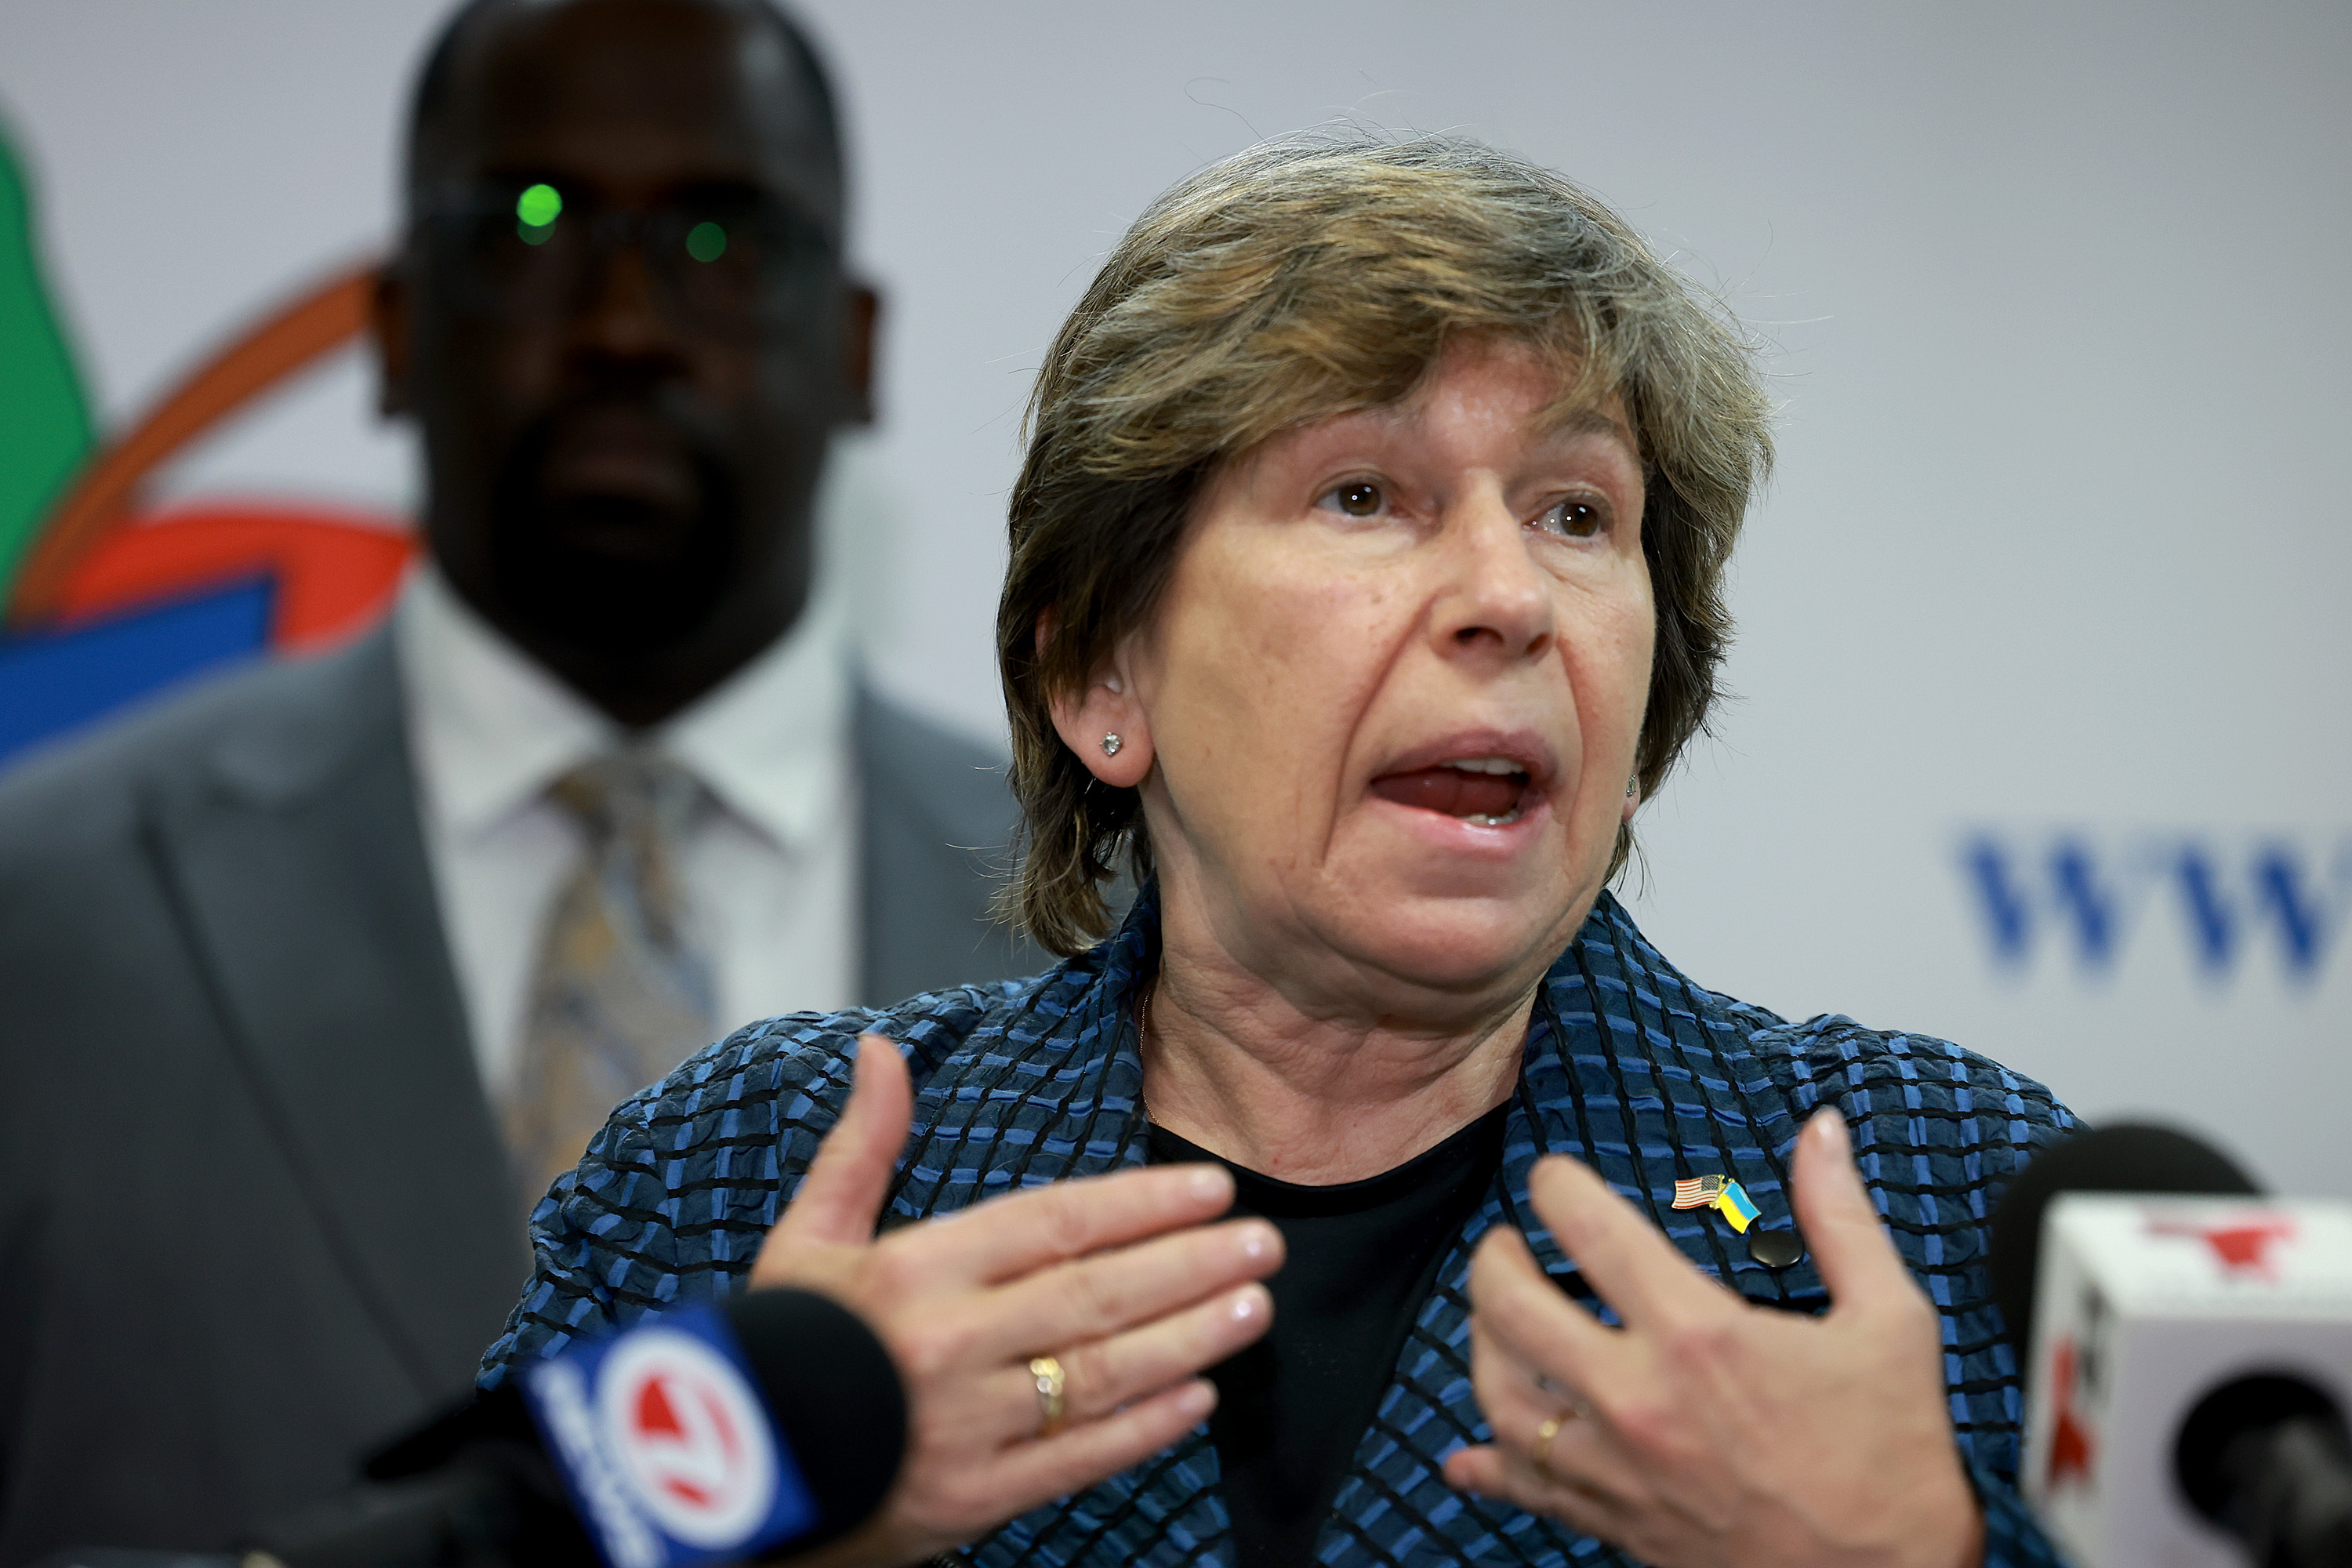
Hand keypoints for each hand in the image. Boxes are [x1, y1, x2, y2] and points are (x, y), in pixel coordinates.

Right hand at [753, 1036, 1280, 1566]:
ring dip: (1188, 1339)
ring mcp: (965, 1428)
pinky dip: (1143, 1428)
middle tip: (1264, 1242)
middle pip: (1095, 1295)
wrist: (726, 1480)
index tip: (1209, 1189)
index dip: (1141, 1204)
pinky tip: (1199, 1398)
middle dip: (1190, 1265)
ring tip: (1252, 1308)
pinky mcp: (973, 1500)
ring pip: (1101, 1372)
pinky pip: (1077, 1459)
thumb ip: (861, 1146)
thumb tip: (884, 1050)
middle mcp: (946, 1345)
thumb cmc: (778, 1348)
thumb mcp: (807, 1238)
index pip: (1053, 1224)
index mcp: (912, 1272)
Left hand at [1442, 1110, 1983, 1567]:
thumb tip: (1821, 1132)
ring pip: (1497, 1395)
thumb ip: (1842, 1218)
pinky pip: (1525, 1489)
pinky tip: (1469, 1453)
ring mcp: (1616, 1467)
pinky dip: (1487, 1467)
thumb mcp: (1891, 1322)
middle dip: (1495, 1259)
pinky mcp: (1614, 1523)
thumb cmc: (1894, 1460)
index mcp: (1698, 1335)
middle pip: (1510, 1307)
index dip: (1555, 1185)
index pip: (1587, 1230)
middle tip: (1508, 1245)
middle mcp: (1638, 1399)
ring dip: (1482, 1346)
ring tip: (1498, 1321)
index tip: (1552, 1177)